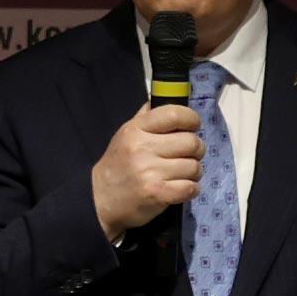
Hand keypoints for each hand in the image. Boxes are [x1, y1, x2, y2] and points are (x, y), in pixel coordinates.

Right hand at [86, 98, 208, 242]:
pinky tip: (181, 188)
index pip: (174, 114)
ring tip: (183, 174)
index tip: (193, 127)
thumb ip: (146, 116)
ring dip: (194, 172)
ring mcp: (150, 172)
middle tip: (189, 155)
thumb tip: (168, 96)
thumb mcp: (126, 134)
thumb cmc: (119, 164)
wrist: (100, 199)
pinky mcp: (158, 193)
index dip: (192, 119)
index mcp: (136, 129)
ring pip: (194, 167)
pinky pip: (191, 187)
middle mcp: (143, 148)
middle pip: (191, 142)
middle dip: (196, 149)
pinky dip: (191, 189)